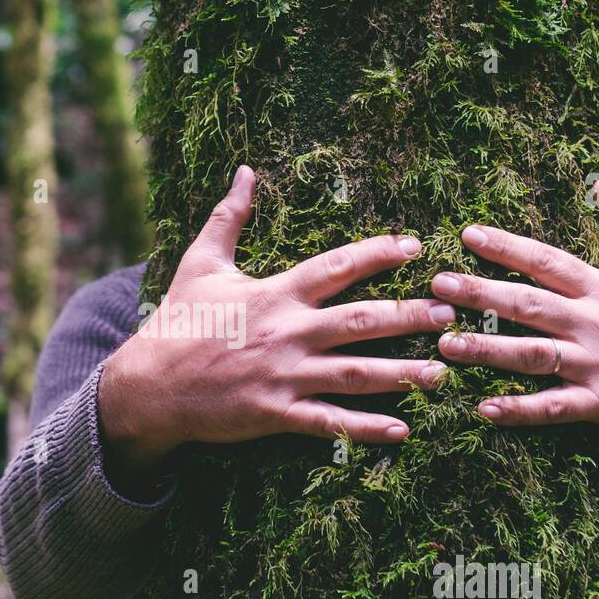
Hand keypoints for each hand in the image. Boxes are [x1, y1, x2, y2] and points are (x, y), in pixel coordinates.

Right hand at [98, 165, 455, 473]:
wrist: (148, 384)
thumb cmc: (178, 321)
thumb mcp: (200, 262)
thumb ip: (229, 216)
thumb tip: (244, 170)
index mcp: (275, 293)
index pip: (337, 267)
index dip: (378, 253)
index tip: (415, 246)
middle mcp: (286, 332)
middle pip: (361, 321)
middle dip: (409, 316)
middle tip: (450, 312)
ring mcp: (283, 375)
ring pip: (355, 373)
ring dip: (403, 372)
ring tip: (443, 369)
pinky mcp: (276, 413)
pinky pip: (329, 421)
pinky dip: (366, 427)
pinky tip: (403, 428)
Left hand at [429, 179, 598, 457]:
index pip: (549, 262)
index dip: (509, 247)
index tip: (469, 234)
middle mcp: (595, 324)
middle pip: (530, 304)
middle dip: (482, 293)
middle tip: (438, 285)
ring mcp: (596, 364)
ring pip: (533, 354)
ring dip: (487, 349)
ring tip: (445, 343)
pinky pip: (552, 407)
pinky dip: (519, 409)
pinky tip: (483, 408)